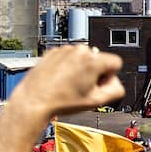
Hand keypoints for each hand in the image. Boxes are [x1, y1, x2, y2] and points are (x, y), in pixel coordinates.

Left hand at [10, 45, 125, 116]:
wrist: (34, 100)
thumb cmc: (62, 101)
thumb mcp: (97, 101)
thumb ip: (116, 90)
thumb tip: (115, 82)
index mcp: (93, 60)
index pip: (116, 62)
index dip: (110, 77)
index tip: (98, 86)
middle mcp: (80, 50)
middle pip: (98, 59)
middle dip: (94, 72)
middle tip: (83, 88)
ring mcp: (65, 49)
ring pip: (82, 58)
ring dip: (80, 69)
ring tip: (69, 85)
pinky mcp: (53, 52)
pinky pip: (68, 57)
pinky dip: (67, 67)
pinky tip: (60, 80)